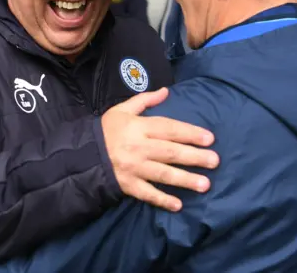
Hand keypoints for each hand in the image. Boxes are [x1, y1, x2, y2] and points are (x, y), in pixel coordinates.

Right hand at [102, 88, 219, 211]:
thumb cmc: (106, 130)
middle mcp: (138, 147)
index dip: (190, 133)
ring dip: (185, 180)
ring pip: (163, 174)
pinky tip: (178, 205)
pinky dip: (162, 200)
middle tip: (215, 161)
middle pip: (170, 152)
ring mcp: (133, 168)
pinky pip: (147, 194)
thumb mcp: (122, 109)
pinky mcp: (127, 184)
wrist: (81, 153)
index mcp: (138, 127)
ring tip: (205, 184)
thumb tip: (166, 91)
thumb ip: (145, 100)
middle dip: (194, 157)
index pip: (169, 129)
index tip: (209, 138)